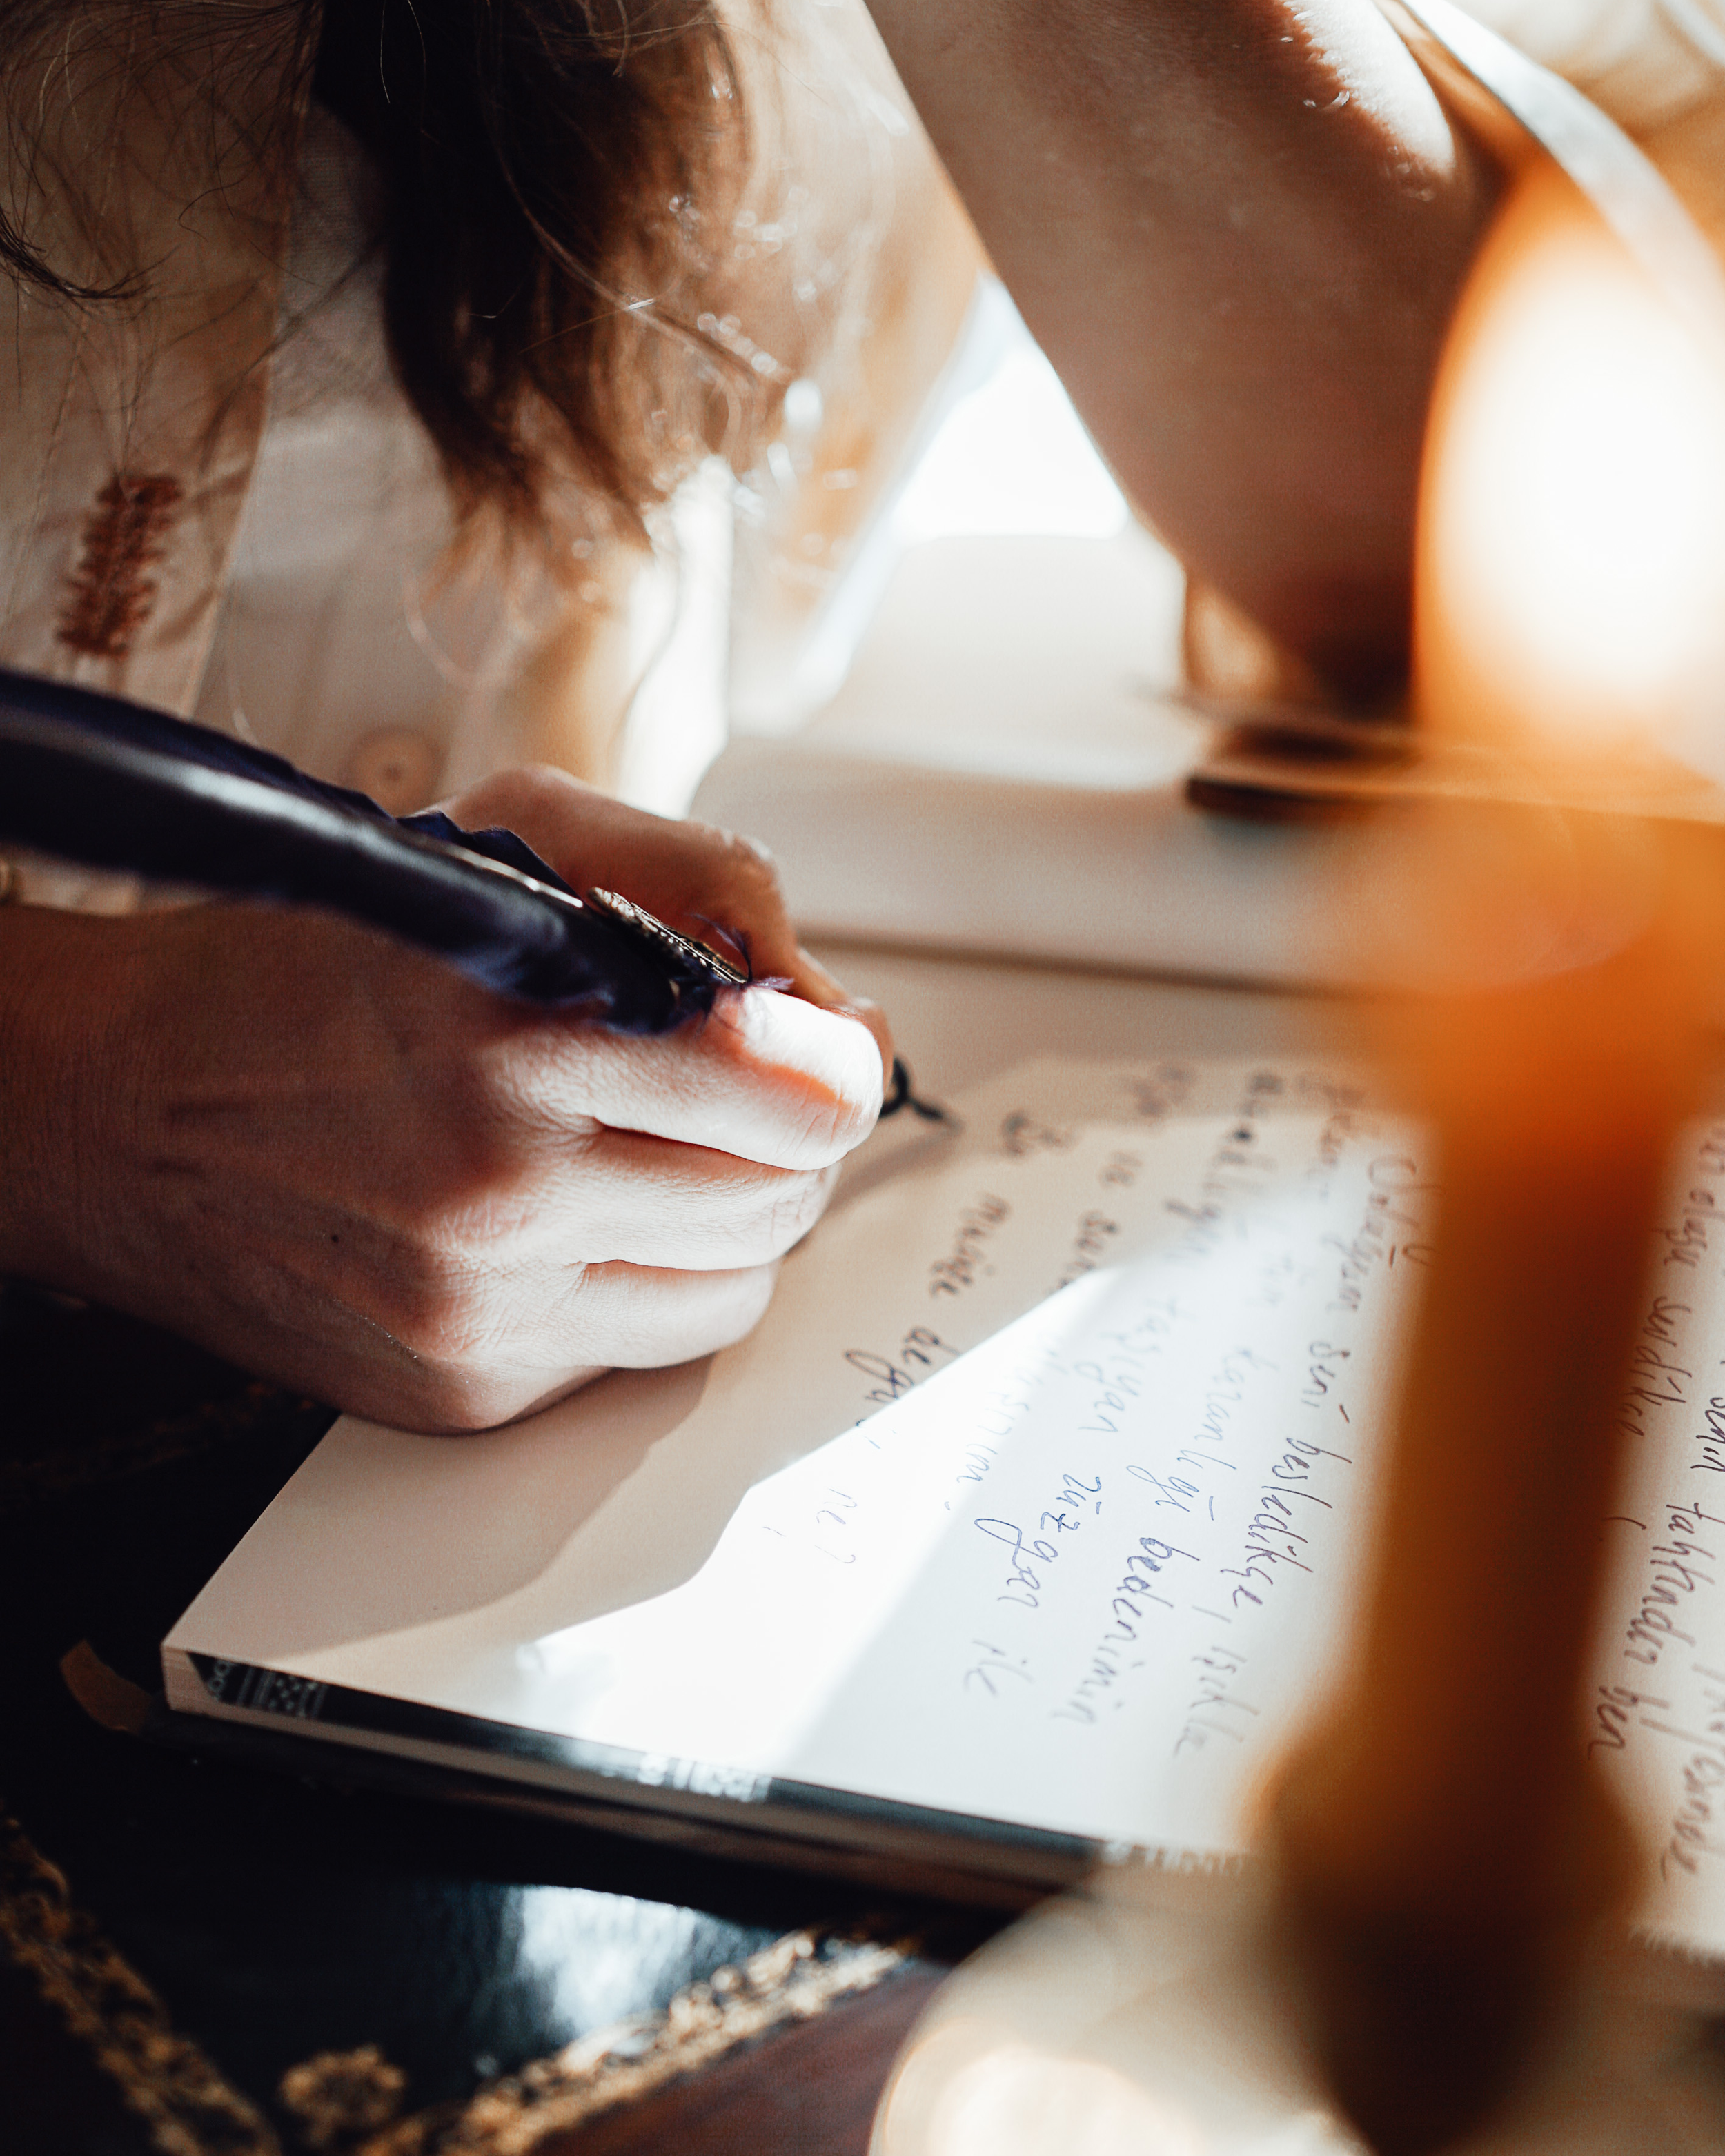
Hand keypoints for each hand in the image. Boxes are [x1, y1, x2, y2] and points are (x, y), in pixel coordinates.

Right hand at [0, 768, 888, 1430]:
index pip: (796, 1092)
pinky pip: (649, 1348)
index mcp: (517, 1030)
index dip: (830, 1060)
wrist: (131, 1104)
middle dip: (784, 1131)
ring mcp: (484, 1308)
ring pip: (739, 1285)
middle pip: (783, 1193)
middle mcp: (500, 1187)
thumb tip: (844, 1019)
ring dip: (732, 1213)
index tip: (812, 1041)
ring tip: (656, 1148)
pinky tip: (589, 1220)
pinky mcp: (467, 1388)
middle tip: (731, 1083)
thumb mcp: (515, 838)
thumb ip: (705, 889)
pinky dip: (653, 1281)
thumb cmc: (327, 960)